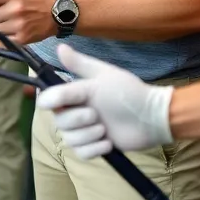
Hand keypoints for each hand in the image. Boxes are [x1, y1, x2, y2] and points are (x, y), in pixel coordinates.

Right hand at [35, 44, 174, 159]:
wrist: (150, 117)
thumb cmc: (127, 92)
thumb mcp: (102, 75)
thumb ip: (79, 64)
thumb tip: (59, 46)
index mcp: (75, 93)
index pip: (48, 99)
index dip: (50, 101)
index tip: (58, 103)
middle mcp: (76, 112)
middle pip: (59, 121)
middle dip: (78, 119)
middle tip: (96, 114)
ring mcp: (85, 131)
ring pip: (70, 139)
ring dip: (88, 134)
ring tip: (105, 128)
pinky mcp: (94, 147)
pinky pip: (82, 153)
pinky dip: (95, 148)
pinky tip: (108, 141)